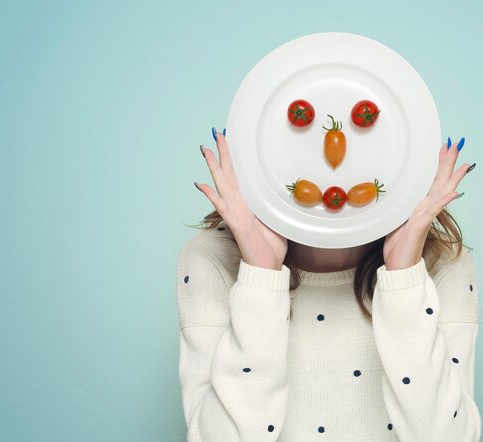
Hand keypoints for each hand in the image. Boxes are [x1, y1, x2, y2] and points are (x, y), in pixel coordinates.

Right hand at [196, 131, 287, 270]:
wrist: (267, 267)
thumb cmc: (272, 247)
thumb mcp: (277, 220)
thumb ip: (274, 205)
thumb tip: (282, 192)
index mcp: (248, 203)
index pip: (239, 176)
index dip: (234, 158)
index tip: (231, 139)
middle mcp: (238, 206)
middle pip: (228, 174)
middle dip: (222, 153)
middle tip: (216, 132)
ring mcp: (235, 214)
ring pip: (221, 185)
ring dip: (213, 167)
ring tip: (205, 149)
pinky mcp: (236, 224)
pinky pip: (222, 207)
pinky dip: (211, 195)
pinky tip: (200, 184)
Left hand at [383, 139, 473, 270]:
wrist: (399, 268)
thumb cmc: (398, 247)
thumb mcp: (396, 222)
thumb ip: (402, 209)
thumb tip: (400, 196)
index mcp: (420, 206)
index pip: (431, 181)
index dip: (438, 164)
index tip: (444, 146)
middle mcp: (426, 210)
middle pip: (440, 182)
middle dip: (449, 163)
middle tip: (457, 143)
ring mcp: (425, 217)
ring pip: (441, 193)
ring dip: (452, 178)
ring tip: (464, 164)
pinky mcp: (420, 226)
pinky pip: (433, 211)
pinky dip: (443, 200)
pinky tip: (453, 191)